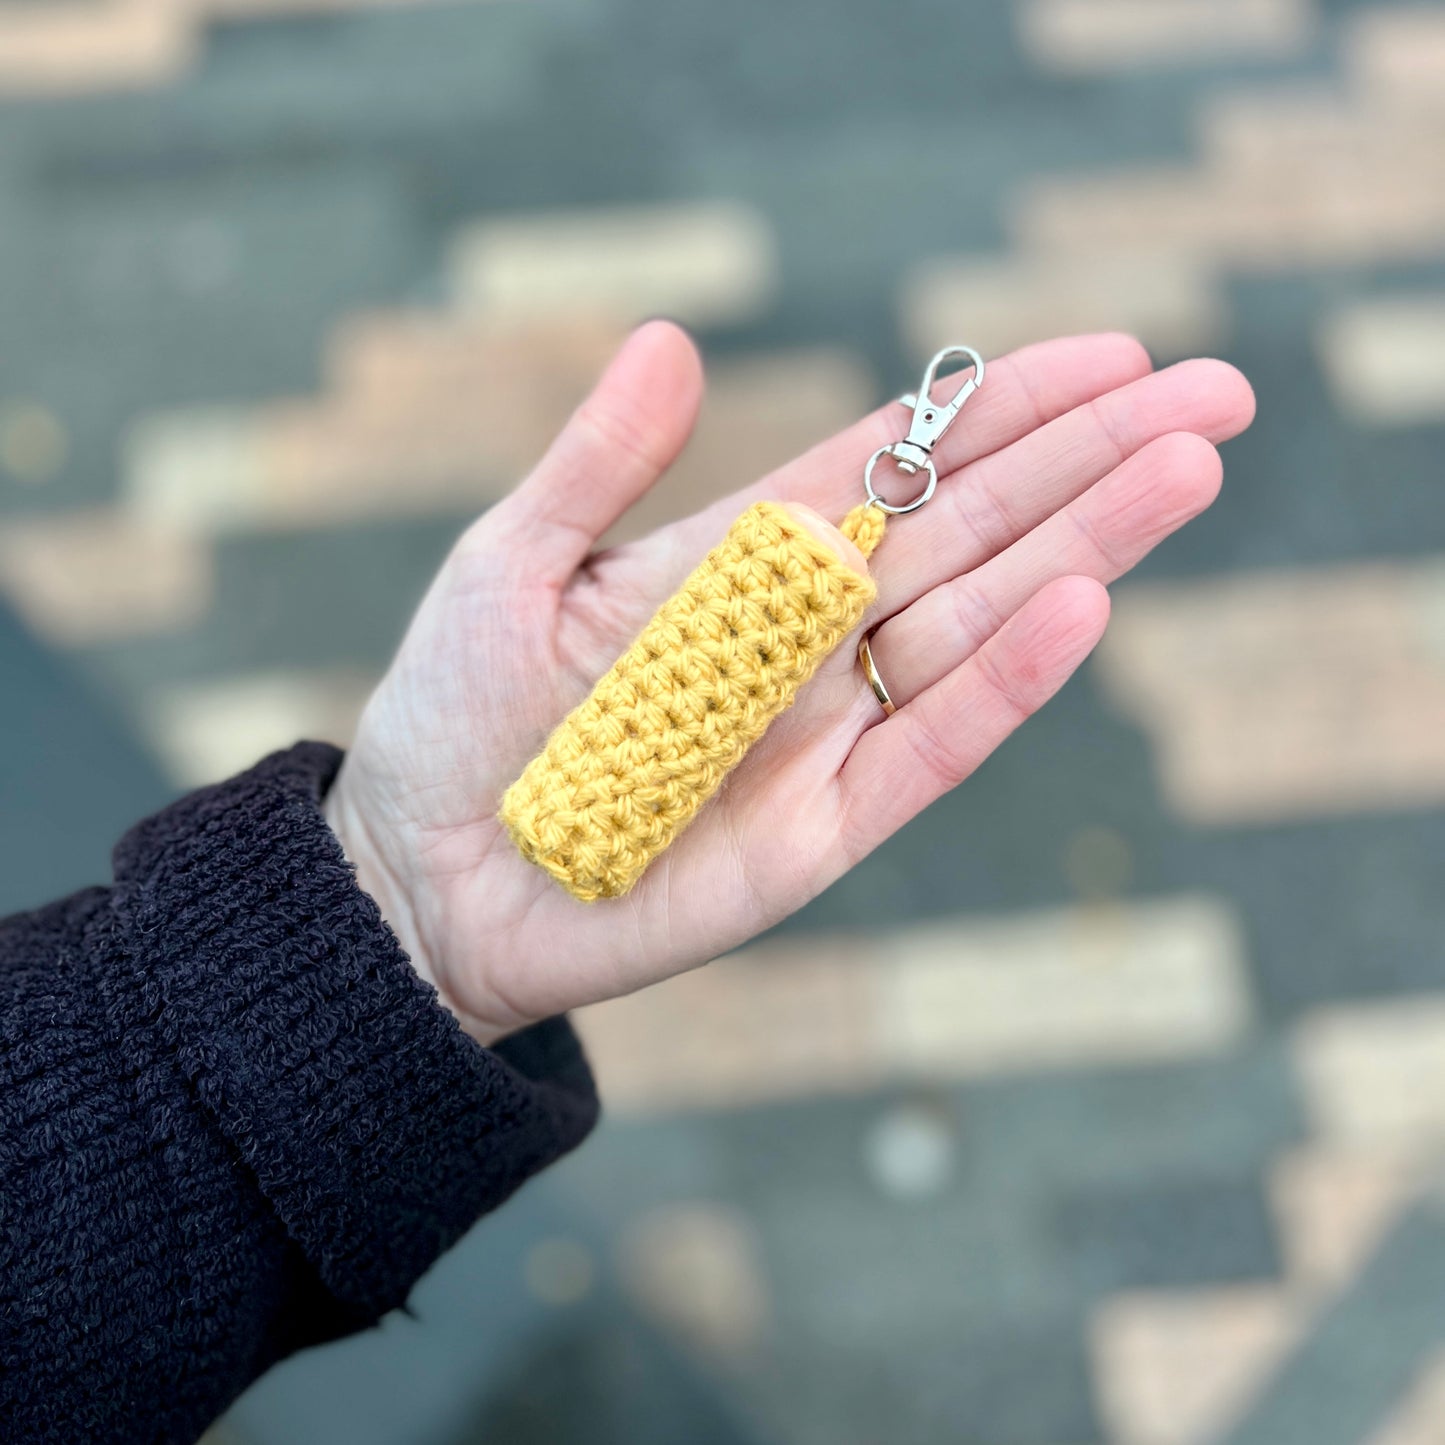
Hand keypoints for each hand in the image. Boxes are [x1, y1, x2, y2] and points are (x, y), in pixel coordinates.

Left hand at [324, 321, 1253, 1042]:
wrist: (425, 874)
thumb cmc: (457, 713)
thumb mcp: (513, 564)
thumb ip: (597, 465)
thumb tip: (670, 338)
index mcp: (744, 560)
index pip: (898, 467)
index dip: (1000, 408)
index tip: (1109, 353)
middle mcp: (807, 637)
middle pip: (970, 531)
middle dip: (1089, 460)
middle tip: (1214, 392)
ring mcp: (826, 731)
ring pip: (978, 622)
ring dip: (1085, 546)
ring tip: (1186, 469)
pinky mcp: (823, 829)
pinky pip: (930, 745)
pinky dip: (1005, 679)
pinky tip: (1083, 603)